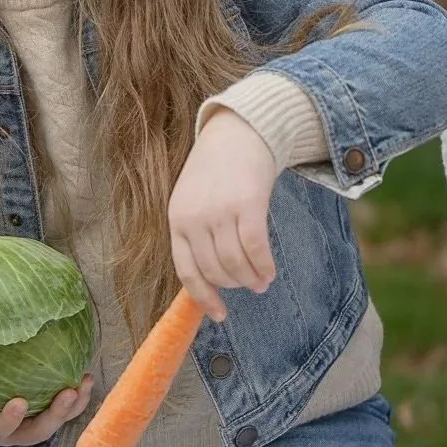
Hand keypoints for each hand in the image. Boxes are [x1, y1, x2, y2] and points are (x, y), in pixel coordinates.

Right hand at [0, 348, 92, 446]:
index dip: (9, 420)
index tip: (20, 402)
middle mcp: (12, 432)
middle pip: (36, 432)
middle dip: (55, 416)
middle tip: (67, 393)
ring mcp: (31, 425)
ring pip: (57, 423)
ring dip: (73, 407)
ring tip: (84, 383)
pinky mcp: (47, 415)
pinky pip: (67, 410)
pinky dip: (79, 397)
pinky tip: (87, 375)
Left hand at [168, 109, 279, 322]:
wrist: (238, 132)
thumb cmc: (216, 172)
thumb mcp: (192, 200)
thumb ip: (195, 235)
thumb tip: (208, 281)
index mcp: (176, 219)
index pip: (187, 271)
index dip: (204, 298)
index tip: (219, 314)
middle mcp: (194, 218)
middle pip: (216, 271)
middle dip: (234, 285)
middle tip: (248, 286)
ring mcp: (220, 211)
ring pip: (236, 264)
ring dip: (251, 279)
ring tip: (261, 282)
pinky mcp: (247, 205)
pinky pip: (256, 249)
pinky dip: (264, 266)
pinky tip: (270, 273)